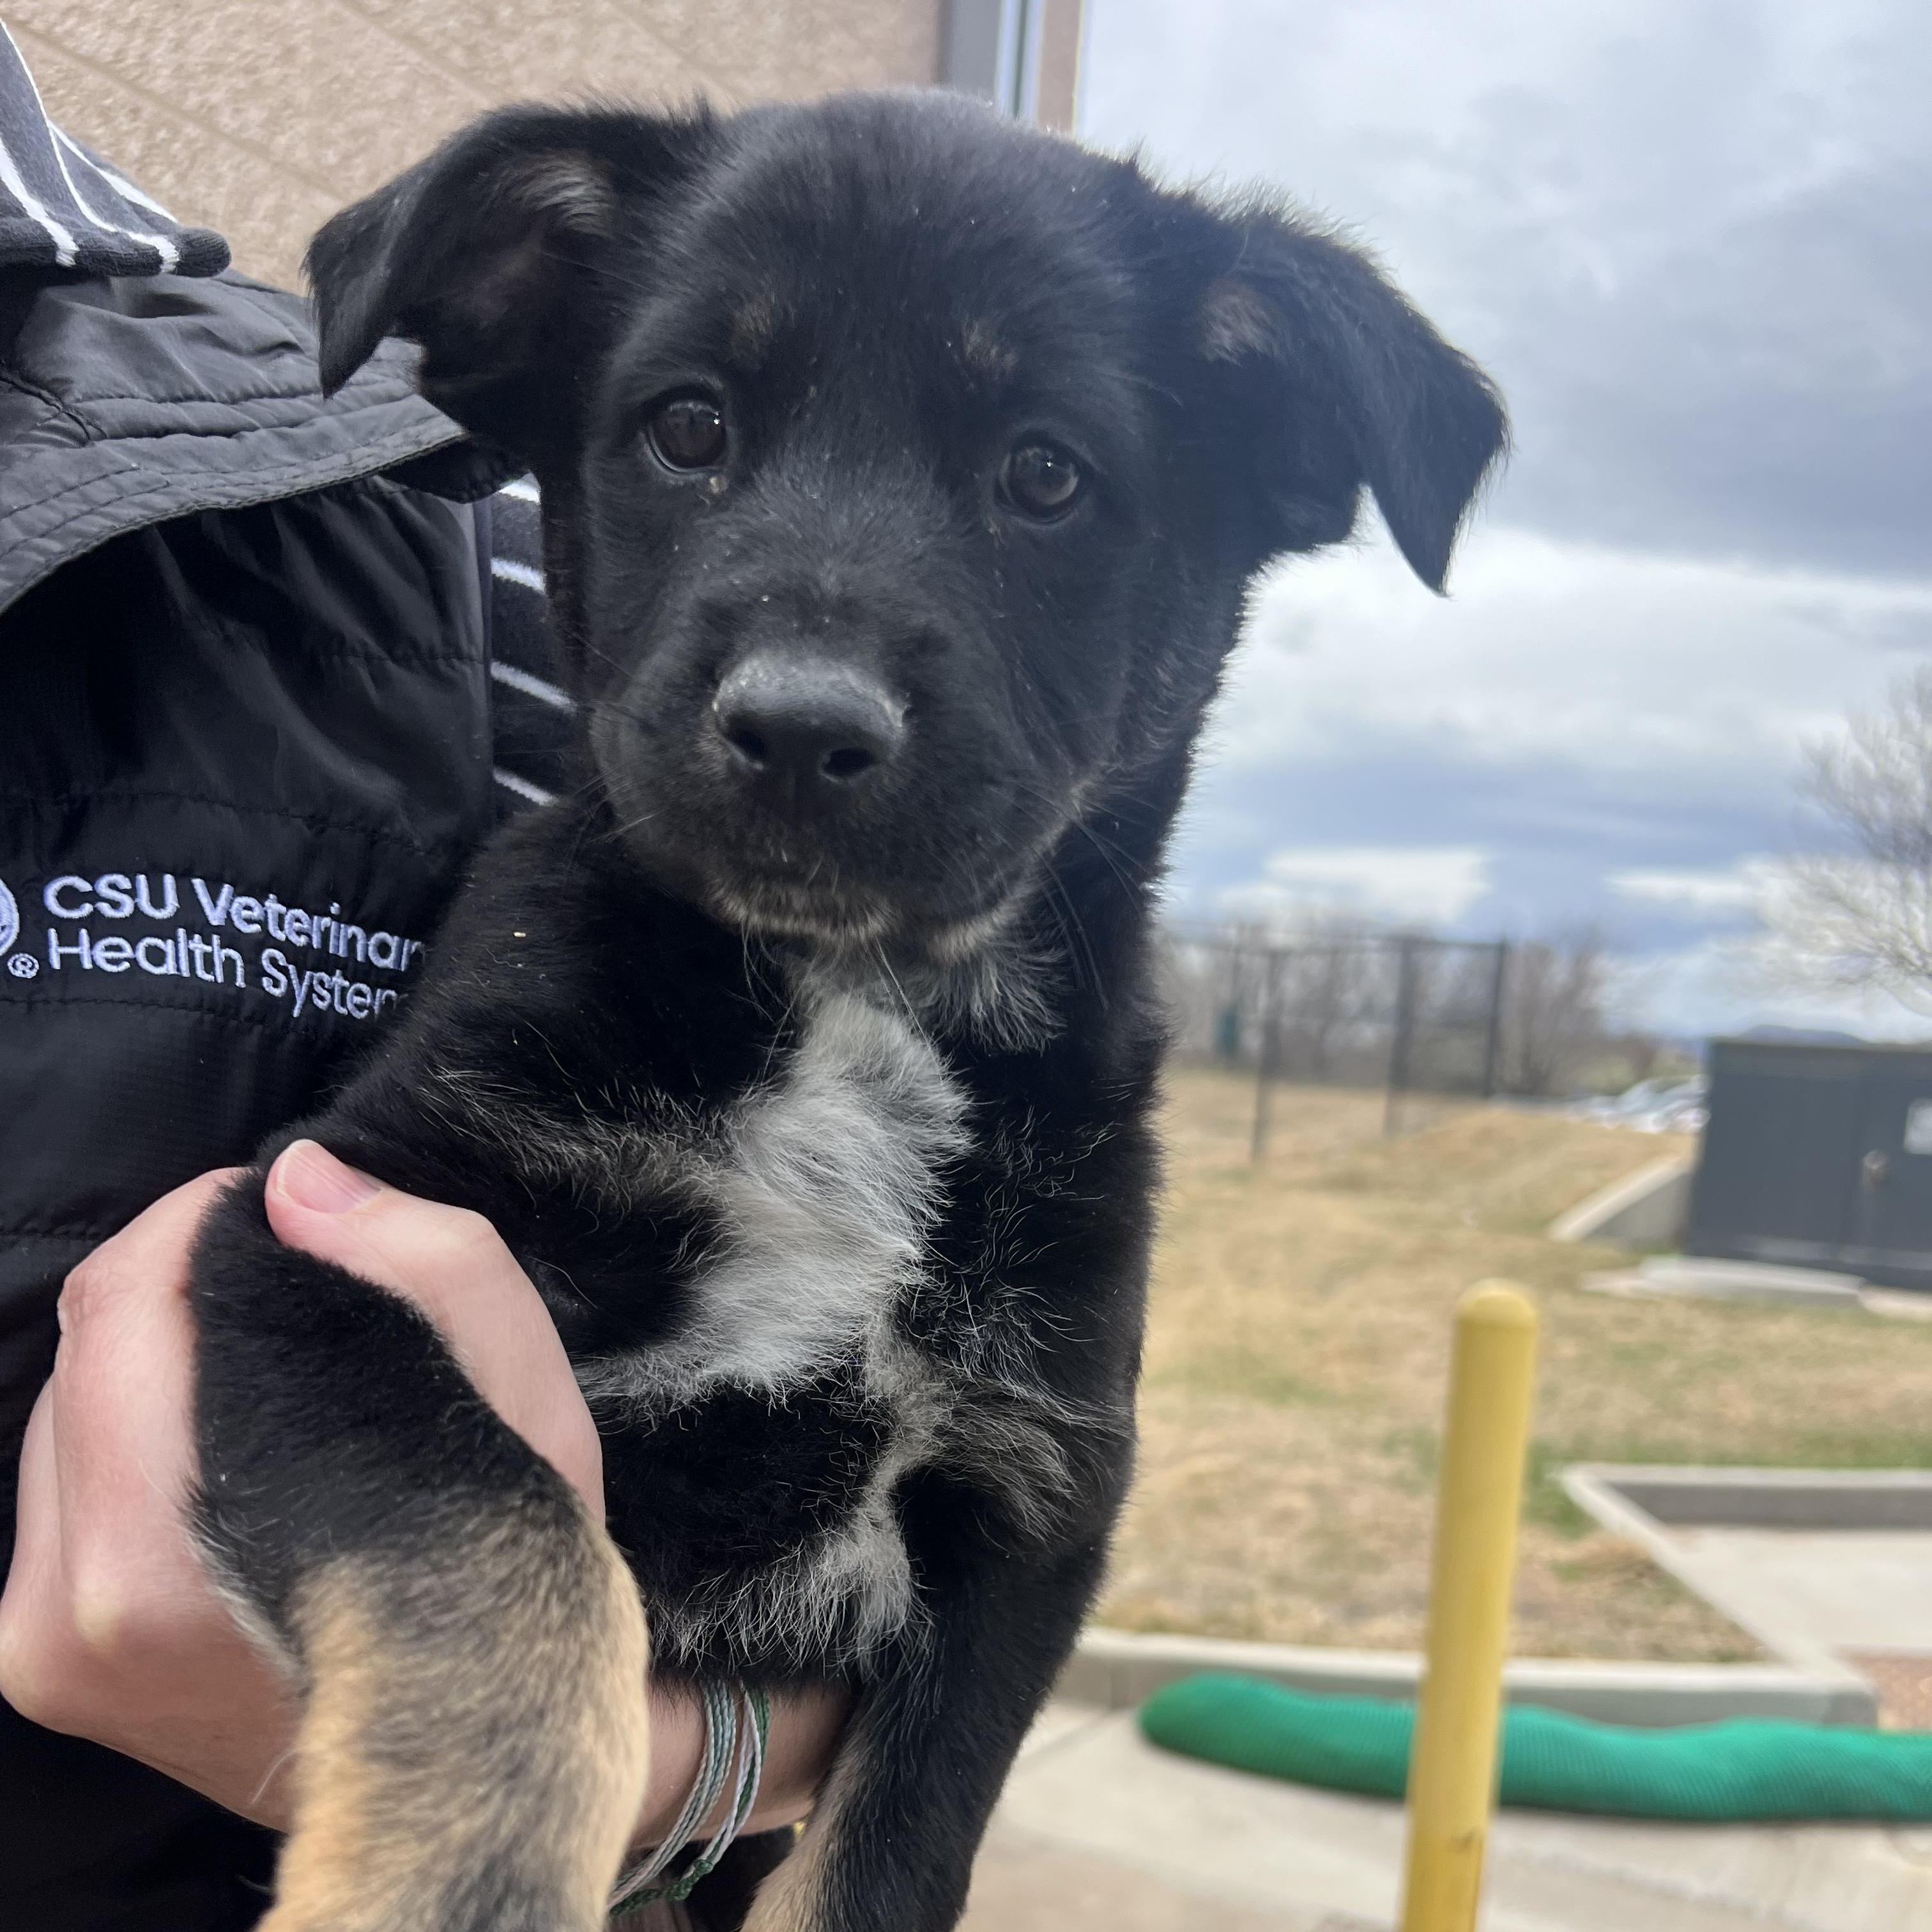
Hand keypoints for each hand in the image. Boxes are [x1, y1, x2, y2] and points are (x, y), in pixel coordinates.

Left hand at [0, 1144, 844, 1838]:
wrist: (484, 1758)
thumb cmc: (512, 1574)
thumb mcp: (523, 1401)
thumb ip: (425, 1265)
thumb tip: (296, 1181)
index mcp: (165, 1554)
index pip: (123, 1304)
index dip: (202, 1218)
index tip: (283, 1205)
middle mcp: (72, 1610)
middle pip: (84, 1346)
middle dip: (182, 1275)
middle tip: (292, 1262)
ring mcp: (42, 1647)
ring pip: (65, 1404)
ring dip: (155, 1350)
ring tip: (272, 1359)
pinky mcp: (38, 1661)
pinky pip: (61, 1476)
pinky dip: (134, 1425)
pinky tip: (230, 1435)